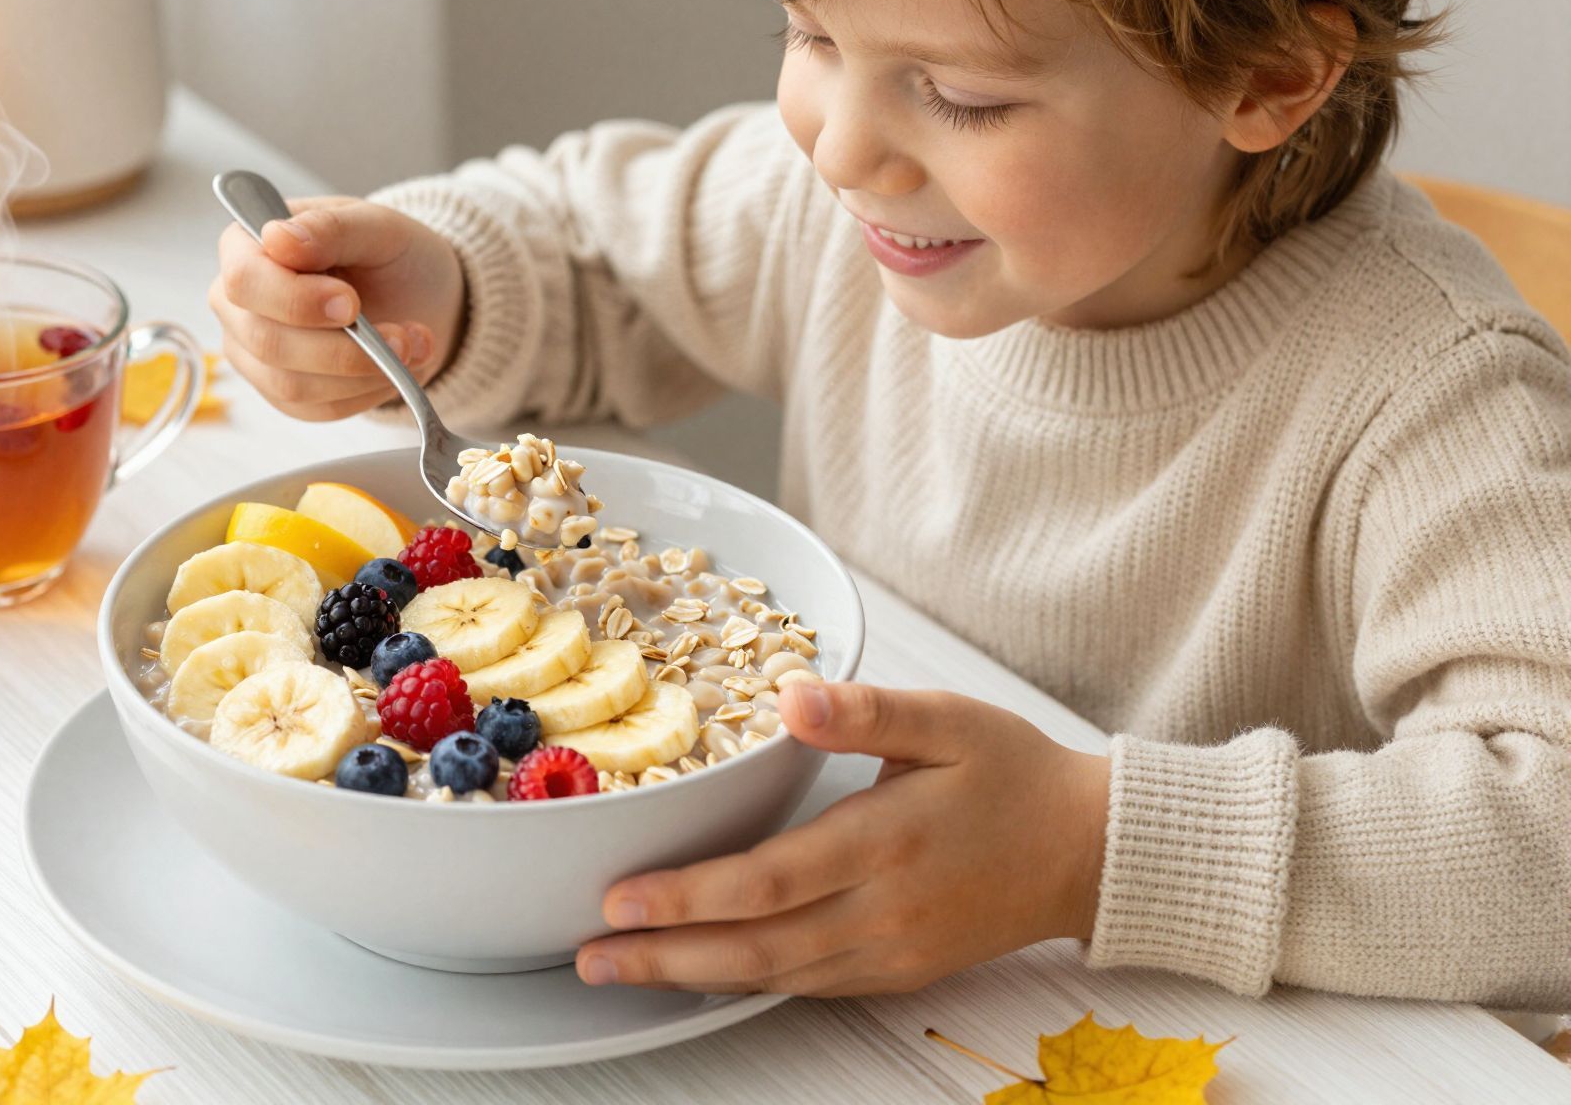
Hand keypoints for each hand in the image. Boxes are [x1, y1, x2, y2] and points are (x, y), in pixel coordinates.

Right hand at [209, 196, 466, 420]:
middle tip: (402, 336)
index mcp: (245, 247)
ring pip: (290, 385)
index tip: (350, 303)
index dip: (295, 300)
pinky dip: (365, 393)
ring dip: (362, 374)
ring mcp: (254, 353)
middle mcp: (237, 305)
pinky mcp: (282, 393)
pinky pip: (316, 409)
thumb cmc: (388, 252)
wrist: (415, 295)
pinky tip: (395, 368)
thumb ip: (328, 228)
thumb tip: (277, 238)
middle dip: (342, 348)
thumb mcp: (376, 225)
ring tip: (411, 347)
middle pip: (266, 341)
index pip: (244, 281)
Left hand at [575, 681, 1109, 996]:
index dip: (687, 897)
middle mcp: (883, 912)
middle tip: (593, 955)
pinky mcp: (898, 972)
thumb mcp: (948, 719)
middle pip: (755, 947)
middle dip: (664, 955)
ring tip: (623, 968)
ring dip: (693, 977)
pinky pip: (808, 985)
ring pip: (775, 976)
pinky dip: (747, 983)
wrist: (1087, 850)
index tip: (620, 897)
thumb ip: (865, 710)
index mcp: (885, 842)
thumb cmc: (1014, 775)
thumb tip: (789, 694)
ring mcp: (891, 952)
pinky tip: (702, 973)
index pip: (767, 882)